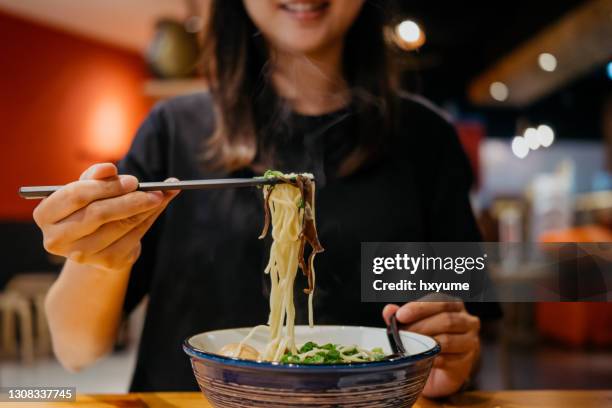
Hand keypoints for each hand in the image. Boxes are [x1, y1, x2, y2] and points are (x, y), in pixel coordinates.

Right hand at [33, 163, 179, 271]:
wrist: (97, 242)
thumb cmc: (89, 206)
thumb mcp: (88, 188)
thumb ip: (96, 176)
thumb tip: (109, 168)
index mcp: (45, 214)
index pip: (76, 195)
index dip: (106, 186)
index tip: (132, 180)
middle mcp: (57, 238)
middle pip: (98, 213)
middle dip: (129, 199)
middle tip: (153, 190)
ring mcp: (80, 254)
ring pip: (119, 226)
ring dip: (144, 209)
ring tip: (160, 195)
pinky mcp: (105, 262)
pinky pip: (132, 238)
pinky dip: (148, 220)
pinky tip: (157, 208)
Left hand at [383, 301, 479, 397]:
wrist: (442, 370)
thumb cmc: (429, 339)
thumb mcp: (415, 324)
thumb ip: (402, 316)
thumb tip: (389, 310)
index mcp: (454, 305)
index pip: (440, 301)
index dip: (419, 308)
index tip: (400, 315)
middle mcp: (467, 321)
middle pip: (446, 320)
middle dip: (419, 327)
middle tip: (402, 334)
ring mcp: (470, 342)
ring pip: (447, 340)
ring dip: (425, 344)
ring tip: (409, 346)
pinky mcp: (466, 363)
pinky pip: (448, 360)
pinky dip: (431, 359)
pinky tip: (421, 359)